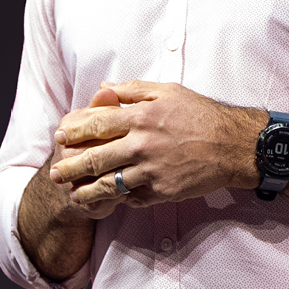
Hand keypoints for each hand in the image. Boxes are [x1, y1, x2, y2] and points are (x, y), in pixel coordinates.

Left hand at [43, 80, 263, 209]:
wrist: (233, 146)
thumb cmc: (201, 115)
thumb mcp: (168, 91)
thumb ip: (132, 90)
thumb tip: (103, 88)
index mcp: (141, 117)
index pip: (97, 124)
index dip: (75, 131)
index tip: (60, 136)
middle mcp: (142, 144)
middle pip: (95, 158)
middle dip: (71, 167)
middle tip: (55, 173)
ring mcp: (151, 170)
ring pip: (110, 183)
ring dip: (87, 191)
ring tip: (73, 195)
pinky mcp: (162, 191)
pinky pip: (134, 196)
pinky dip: (120, 199)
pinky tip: (107, 200)